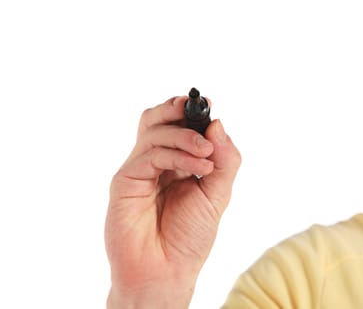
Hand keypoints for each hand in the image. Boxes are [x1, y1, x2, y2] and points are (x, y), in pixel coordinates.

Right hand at [105, 96, 240, 307]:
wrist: (166, 271)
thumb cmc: (189, 237)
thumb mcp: (218, 194)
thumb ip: (224, 160)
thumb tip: (219, 124)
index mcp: (176, 163)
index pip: (177, 125)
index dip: (191, 111)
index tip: (210, 104)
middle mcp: (155, 163)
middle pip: (156, 119)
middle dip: (177, 108)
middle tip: (200, 109)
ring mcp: (138, 170)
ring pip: (153, 131)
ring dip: (185, 135)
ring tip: (207, 153)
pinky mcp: (125, 181)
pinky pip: (149, 155)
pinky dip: (177, 155)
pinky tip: (199, 166)